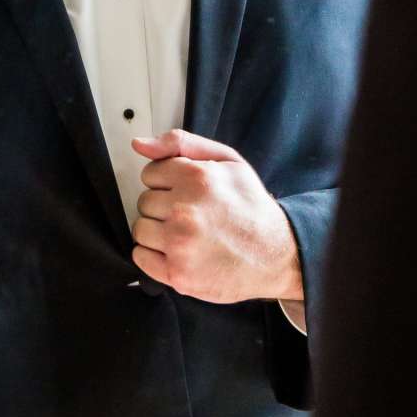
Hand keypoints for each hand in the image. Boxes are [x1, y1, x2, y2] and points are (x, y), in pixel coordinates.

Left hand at [131, 128, 304, 310]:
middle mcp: (185, 211)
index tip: (185, 192)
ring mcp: (180, 244)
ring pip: (140, 229)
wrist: (276, 254)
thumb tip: (140, 145)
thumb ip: (181, 143)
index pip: (150, 173)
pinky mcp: (177, 273)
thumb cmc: (251, 208)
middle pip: (144, 202)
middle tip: (191, 214)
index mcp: (197, 178)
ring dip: (157, 231)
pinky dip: (154, 255)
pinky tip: (178, 251)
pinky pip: (140, 257)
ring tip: (185, 233)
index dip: (168, 182)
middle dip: (164, 206)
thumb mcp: (227, 160)